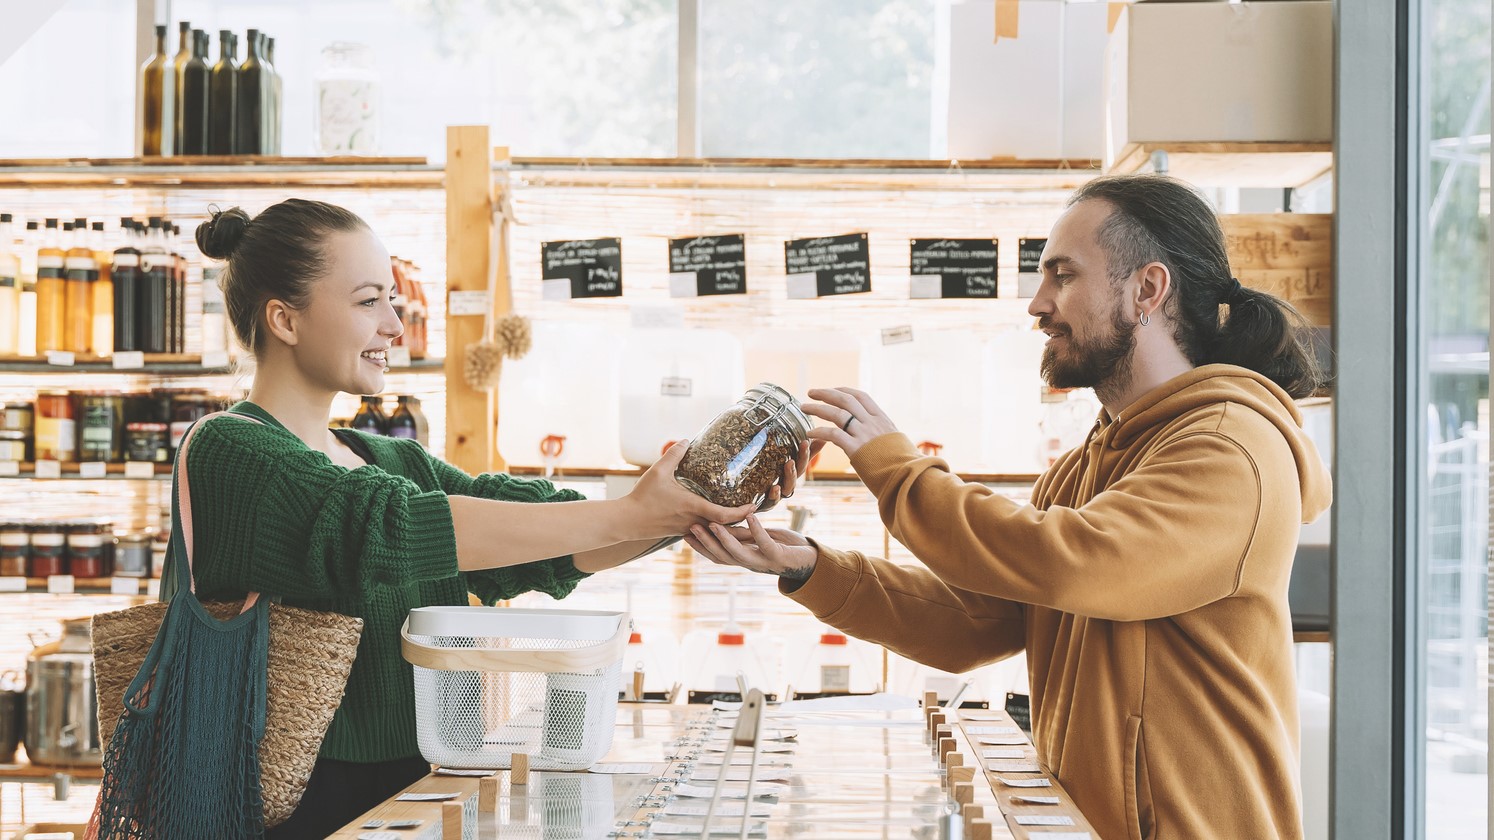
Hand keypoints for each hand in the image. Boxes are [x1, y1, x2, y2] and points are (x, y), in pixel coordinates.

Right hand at [622, 441, 756, 540]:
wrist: (627, 520)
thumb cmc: (643, 496)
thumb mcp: (658, 471)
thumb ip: (673, 454)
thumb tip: (686, 440)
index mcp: (693, 508)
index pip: (725, 515)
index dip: (742, 512)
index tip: (754, 506)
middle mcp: (694, 522)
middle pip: (726, 529)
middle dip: (743, 524)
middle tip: (756, 515)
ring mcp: (688, 530)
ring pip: (716, 534)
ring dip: (730, 529)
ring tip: (743, 520)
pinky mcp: (682, 532)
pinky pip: (705, 534)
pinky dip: (716, 531)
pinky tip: (719, 524)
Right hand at [684, 515, 818, 581]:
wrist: (812, 561)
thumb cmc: (785, 547)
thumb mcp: (760, 538)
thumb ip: (744, 534)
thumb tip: (724, 522)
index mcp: (744, 559)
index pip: (716, 556)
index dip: (699, 547)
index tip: (683, 534)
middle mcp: (751, 564)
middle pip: (722, 556)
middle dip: (705, 542)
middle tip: (690, 527)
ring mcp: (764, 562)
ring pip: (739, 553)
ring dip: (724, 538)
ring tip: (713, 523)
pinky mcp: (778, 556)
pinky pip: (765, 543)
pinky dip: (757, 530)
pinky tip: (750, 517)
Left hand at [756, 440, 821, 512]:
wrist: (749, 498)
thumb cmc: (766, 475)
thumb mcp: (778, 459)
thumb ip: (789, 448)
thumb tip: (811, 433)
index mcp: (791, 472)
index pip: (802, 461)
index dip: (806, 451)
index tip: (806, 440)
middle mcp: (787, 483)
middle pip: (798, 472)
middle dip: (802, 459)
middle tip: (802, 446)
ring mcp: (779, 493)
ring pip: (788, 486)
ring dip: (791, 474)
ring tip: (790, 463)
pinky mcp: (767, 502)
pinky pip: (773, 500)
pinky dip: (775, 495)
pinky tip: (774, 488)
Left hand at [802, 387, 899, 459]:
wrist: (910, 477)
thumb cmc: (904, 464)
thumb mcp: (896, 441)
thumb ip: (883, 434)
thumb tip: (878, 434)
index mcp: (882, 419)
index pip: (861, 397)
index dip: (844, 391)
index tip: (832, 390)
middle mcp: (872, 423)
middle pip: (845, 400)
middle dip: (826, 394)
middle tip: (811, 393)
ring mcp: (864, 435)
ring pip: (837, 414)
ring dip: (818, 409)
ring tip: (805, 408)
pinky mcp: (856, 449)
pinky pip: (833, 435)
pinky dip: (820, 432)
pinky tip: (810, 433)